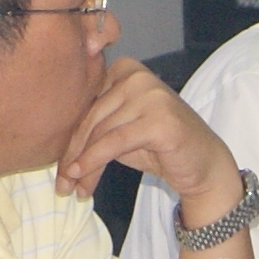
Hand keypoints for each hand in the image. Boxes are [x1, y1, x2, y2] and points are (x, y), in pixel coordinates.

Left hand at [57, 53, 239, 217]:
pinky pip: (114, 143)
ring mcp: (150, 95)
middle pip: (90, 118)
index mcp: (125, 69)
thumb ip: (94, 127)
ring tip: (72, 188)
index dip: (68, 137)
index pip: (86, 103)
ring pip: (100, 133)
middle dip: (72, 154)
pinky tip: (82, 178)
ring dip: (82, 165)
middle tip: (62, 183)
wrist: (204, 165)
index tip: (58, 166)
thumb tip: (54, 148)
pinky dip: (93, 162)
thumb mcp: (120, 130)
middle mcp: (137, 76)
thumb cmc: (160, 147)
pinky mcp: (159, 119)